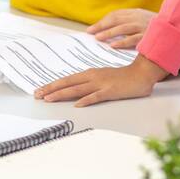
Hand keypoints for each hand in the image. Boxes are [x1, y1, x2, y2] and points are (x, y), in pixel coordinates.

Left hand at [35, 53, 166, 106]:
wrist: (142, 73)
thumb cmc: (124, 77)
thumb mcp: (104, 78)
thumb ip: (91, 84)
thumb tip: (77, 93)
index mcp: (91, 74)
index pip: (68, 80)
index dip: (53, 85)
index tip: (41, 90)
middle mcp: (93, 77)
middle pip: (68, 83)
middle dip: (51, 89)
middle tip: (37, 95)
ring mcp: (101, 84)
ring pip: (77, 89)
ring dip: (62, 94)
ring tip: (48, 99)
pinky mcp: (110, 91)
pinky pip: (96, 96)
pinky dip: (86, 100)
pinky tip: (77, 105)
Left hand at [86, 8, 154, 49]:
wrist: (176, 32)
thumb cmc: (157, 29)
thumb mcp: (143, 20)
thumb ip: (130, 21)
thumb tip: (111, 28)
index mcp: (136, 12)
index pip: (116, 14)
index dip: (103, 21)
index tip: (93, 28)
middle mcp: (138, 17)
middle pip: (116, 20)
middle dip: (101, 26)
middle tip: (90, 32)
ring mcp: (143, 26)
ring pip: (122, 28)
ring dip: (109, 33)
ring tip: (98, 38)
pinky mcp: (148, 36)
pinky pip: (132, 39)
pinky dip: (122, 42)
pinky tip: (113, 46)